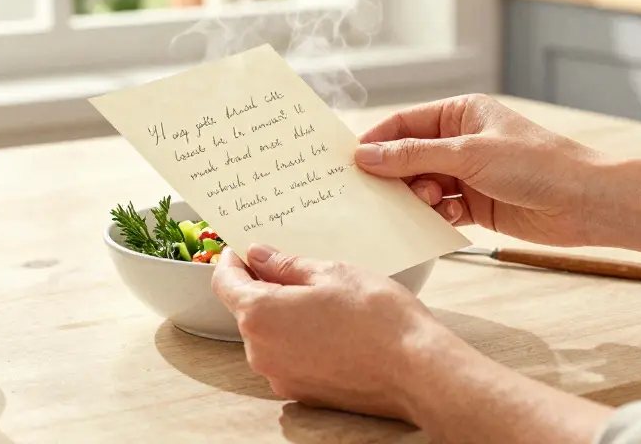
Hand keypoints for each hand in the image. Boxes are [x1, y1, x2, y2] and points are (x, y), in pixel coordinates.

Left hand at [212, 245, 457, 420]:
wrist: (416, 370)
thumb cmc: (378, 318)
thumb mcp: (331, 272)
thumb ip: (285, 264)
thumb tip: (258, 256)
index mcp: (260, 315)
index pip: (224, 282)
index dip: (232, 261)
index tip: (243, 249)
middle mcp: (261, 351)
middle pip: (246, 310)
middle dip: (262, 286)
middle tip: (294, 266)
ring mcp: (280, 376)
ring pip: (268, 334)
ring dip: (283, 313)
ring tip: (322, 297)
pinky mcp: (302, 392)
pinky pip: (287, 357)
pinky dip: (298, 339)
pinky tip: (331, 326)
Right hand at [355, 94, 603, 247]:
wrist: (585, 202)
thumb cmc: (536, 164)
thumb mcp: (468, 154)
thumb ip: (414, 156)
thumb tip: (366, 155)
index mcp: (461, 113)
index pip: (404, 123)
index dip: (377, 142)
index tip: (351, 163)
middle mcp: (461, 141)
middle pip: (408, 157)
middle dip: (395, 175)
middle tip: (378, 193)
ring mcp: (468, 174)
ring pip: (422, 186)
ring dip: (418, 198)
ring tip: (432, 203)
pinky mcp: (477, 206)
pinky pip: (441, 210)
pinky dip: (436, 216)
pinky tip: (445, 219)